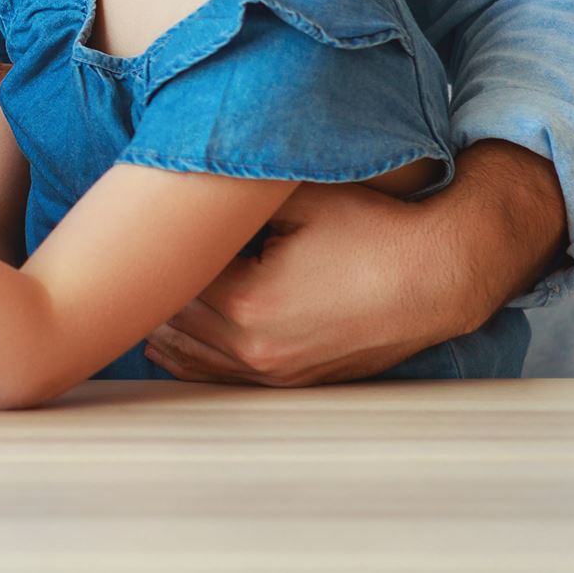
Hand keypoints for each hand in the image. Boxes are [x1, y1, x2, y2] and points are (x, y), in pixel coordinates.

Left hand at [144, 182, 477, 385]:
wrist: (437, 275)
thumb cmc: (371, 229)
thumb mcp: (295, 198)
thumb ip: (232, 199)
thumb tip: (182, 191)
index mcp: (247, 302)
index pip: (171, 278)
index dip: (157, 250)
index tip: (140, 228)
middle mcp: (256, 349)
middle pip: (173, 319)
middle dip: (158, 288)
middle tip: (136, 257)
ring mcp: (276, 372)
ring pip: (189, 357)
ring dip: (165, 326)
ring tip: (143, 295)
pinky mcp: (294, 381)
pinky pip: (220, 377)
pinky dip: (191, 358)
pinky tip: (169, 341)